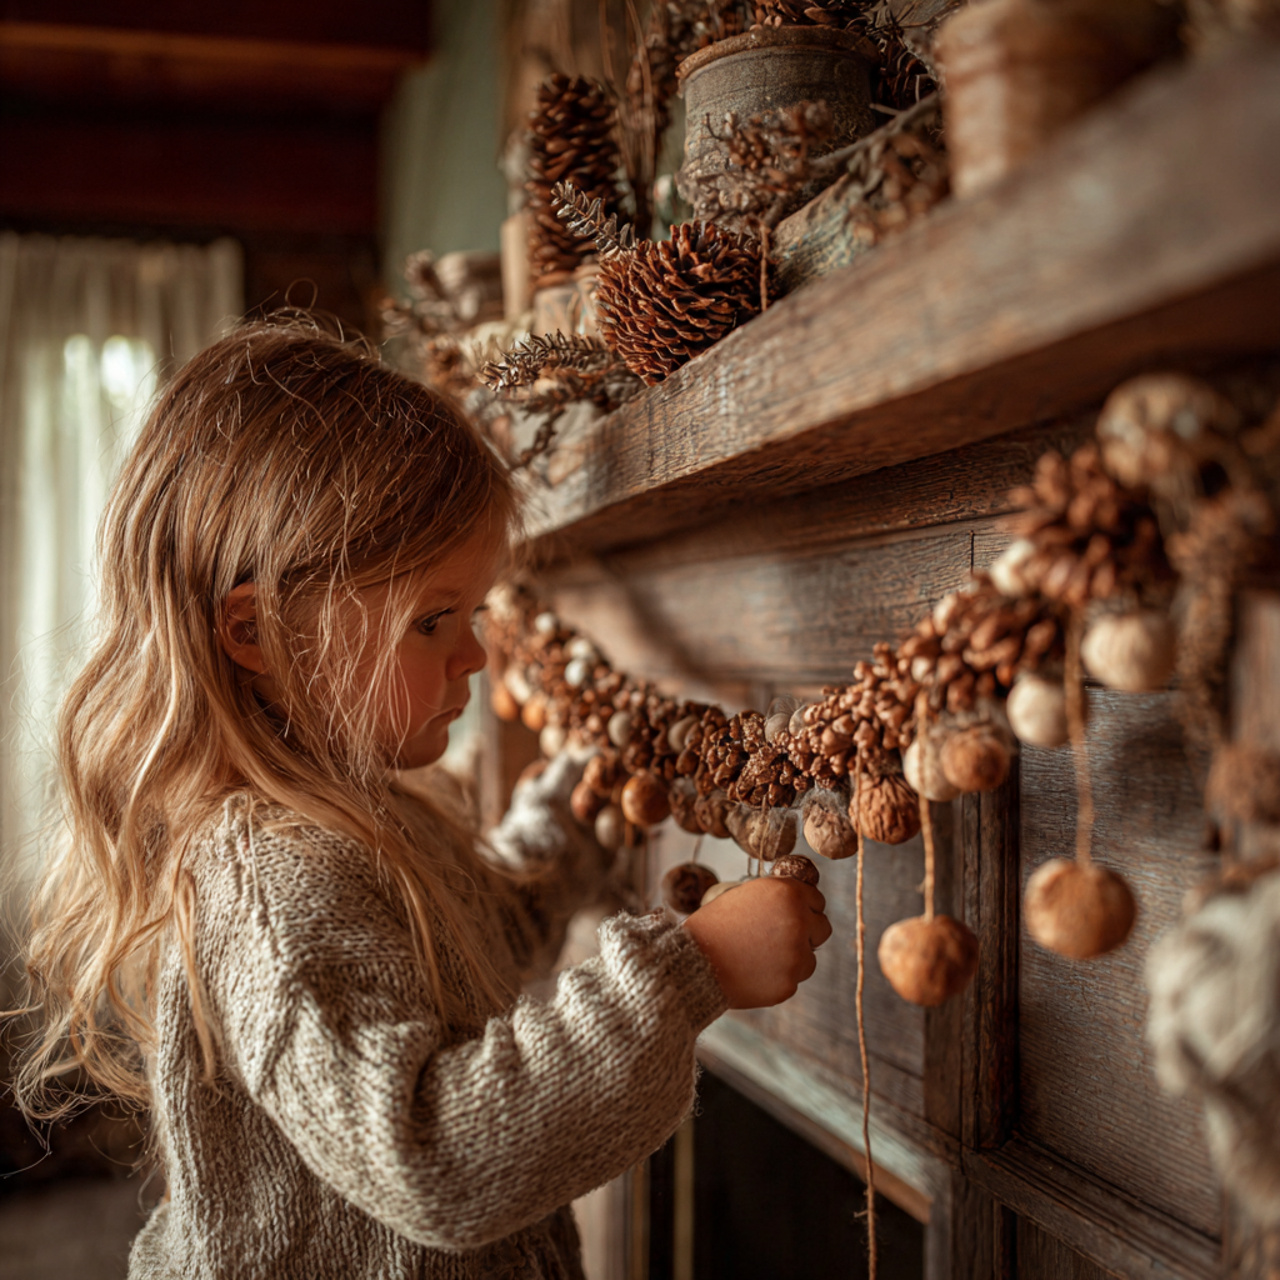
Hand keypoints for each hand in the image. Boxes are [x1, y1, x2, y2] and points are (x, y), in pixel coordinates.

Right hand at [681, 876, 831, 1008]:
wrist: (694, 962)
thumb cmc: (715, 925)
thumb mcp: (746, 894)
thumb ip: (778, 896)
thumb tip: (804, 900)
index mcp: (788, 893)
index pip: (817, 899)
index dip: (803, 907)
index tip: (791, 914)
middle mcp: (799, 922)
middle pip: (823, 928)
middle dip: (807, 932)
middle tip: (780, 936)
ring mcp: (796, 956)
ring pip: (809, 957)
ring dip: (794, 957)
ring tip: (759, 955)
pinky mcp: (789, 984)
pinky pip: (793, 979)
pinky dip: (778, 977)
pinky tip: (754, 971)